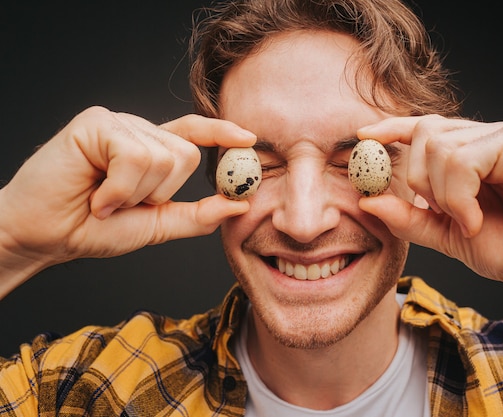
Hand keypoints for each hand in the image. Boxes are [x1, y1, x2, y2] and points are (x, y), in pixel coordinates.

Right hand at [0, 106, 254, 294]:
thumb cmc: (94, 228)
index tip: (250, 138)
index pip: (193, 132)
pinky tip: (95, 194)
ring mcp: (117, 123)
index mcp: (151, 148)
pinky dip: (119, 188)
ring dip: (135, 194)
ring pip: (163, 157)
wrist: (44, 236)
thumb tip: (240, 205)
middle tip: (123, 203)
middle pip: (187, 154)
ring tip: (105, 199)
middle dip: (160, 193)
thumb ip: (197, 215)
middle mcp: (138, 130)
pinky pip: (135, 156)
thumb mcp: (156, 225)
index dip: (221, 132)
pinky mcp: (96, 123)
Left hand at [357, 115, 502, 359]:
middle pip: (423, 134)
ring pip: (438, 147)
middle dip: (419, 181)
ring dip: (443, 195)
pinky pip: (463, 159)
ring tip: (468, 220)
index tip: (362, 135)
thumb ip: (409, 217)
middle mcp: (485, 135)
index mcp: (470, 150)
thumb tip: (367, 201)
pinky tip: (476, 218)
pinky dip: (459, 196)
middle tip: (445, 214)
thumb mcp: (448, 234)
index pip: (422, 126)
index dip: (391, 128)